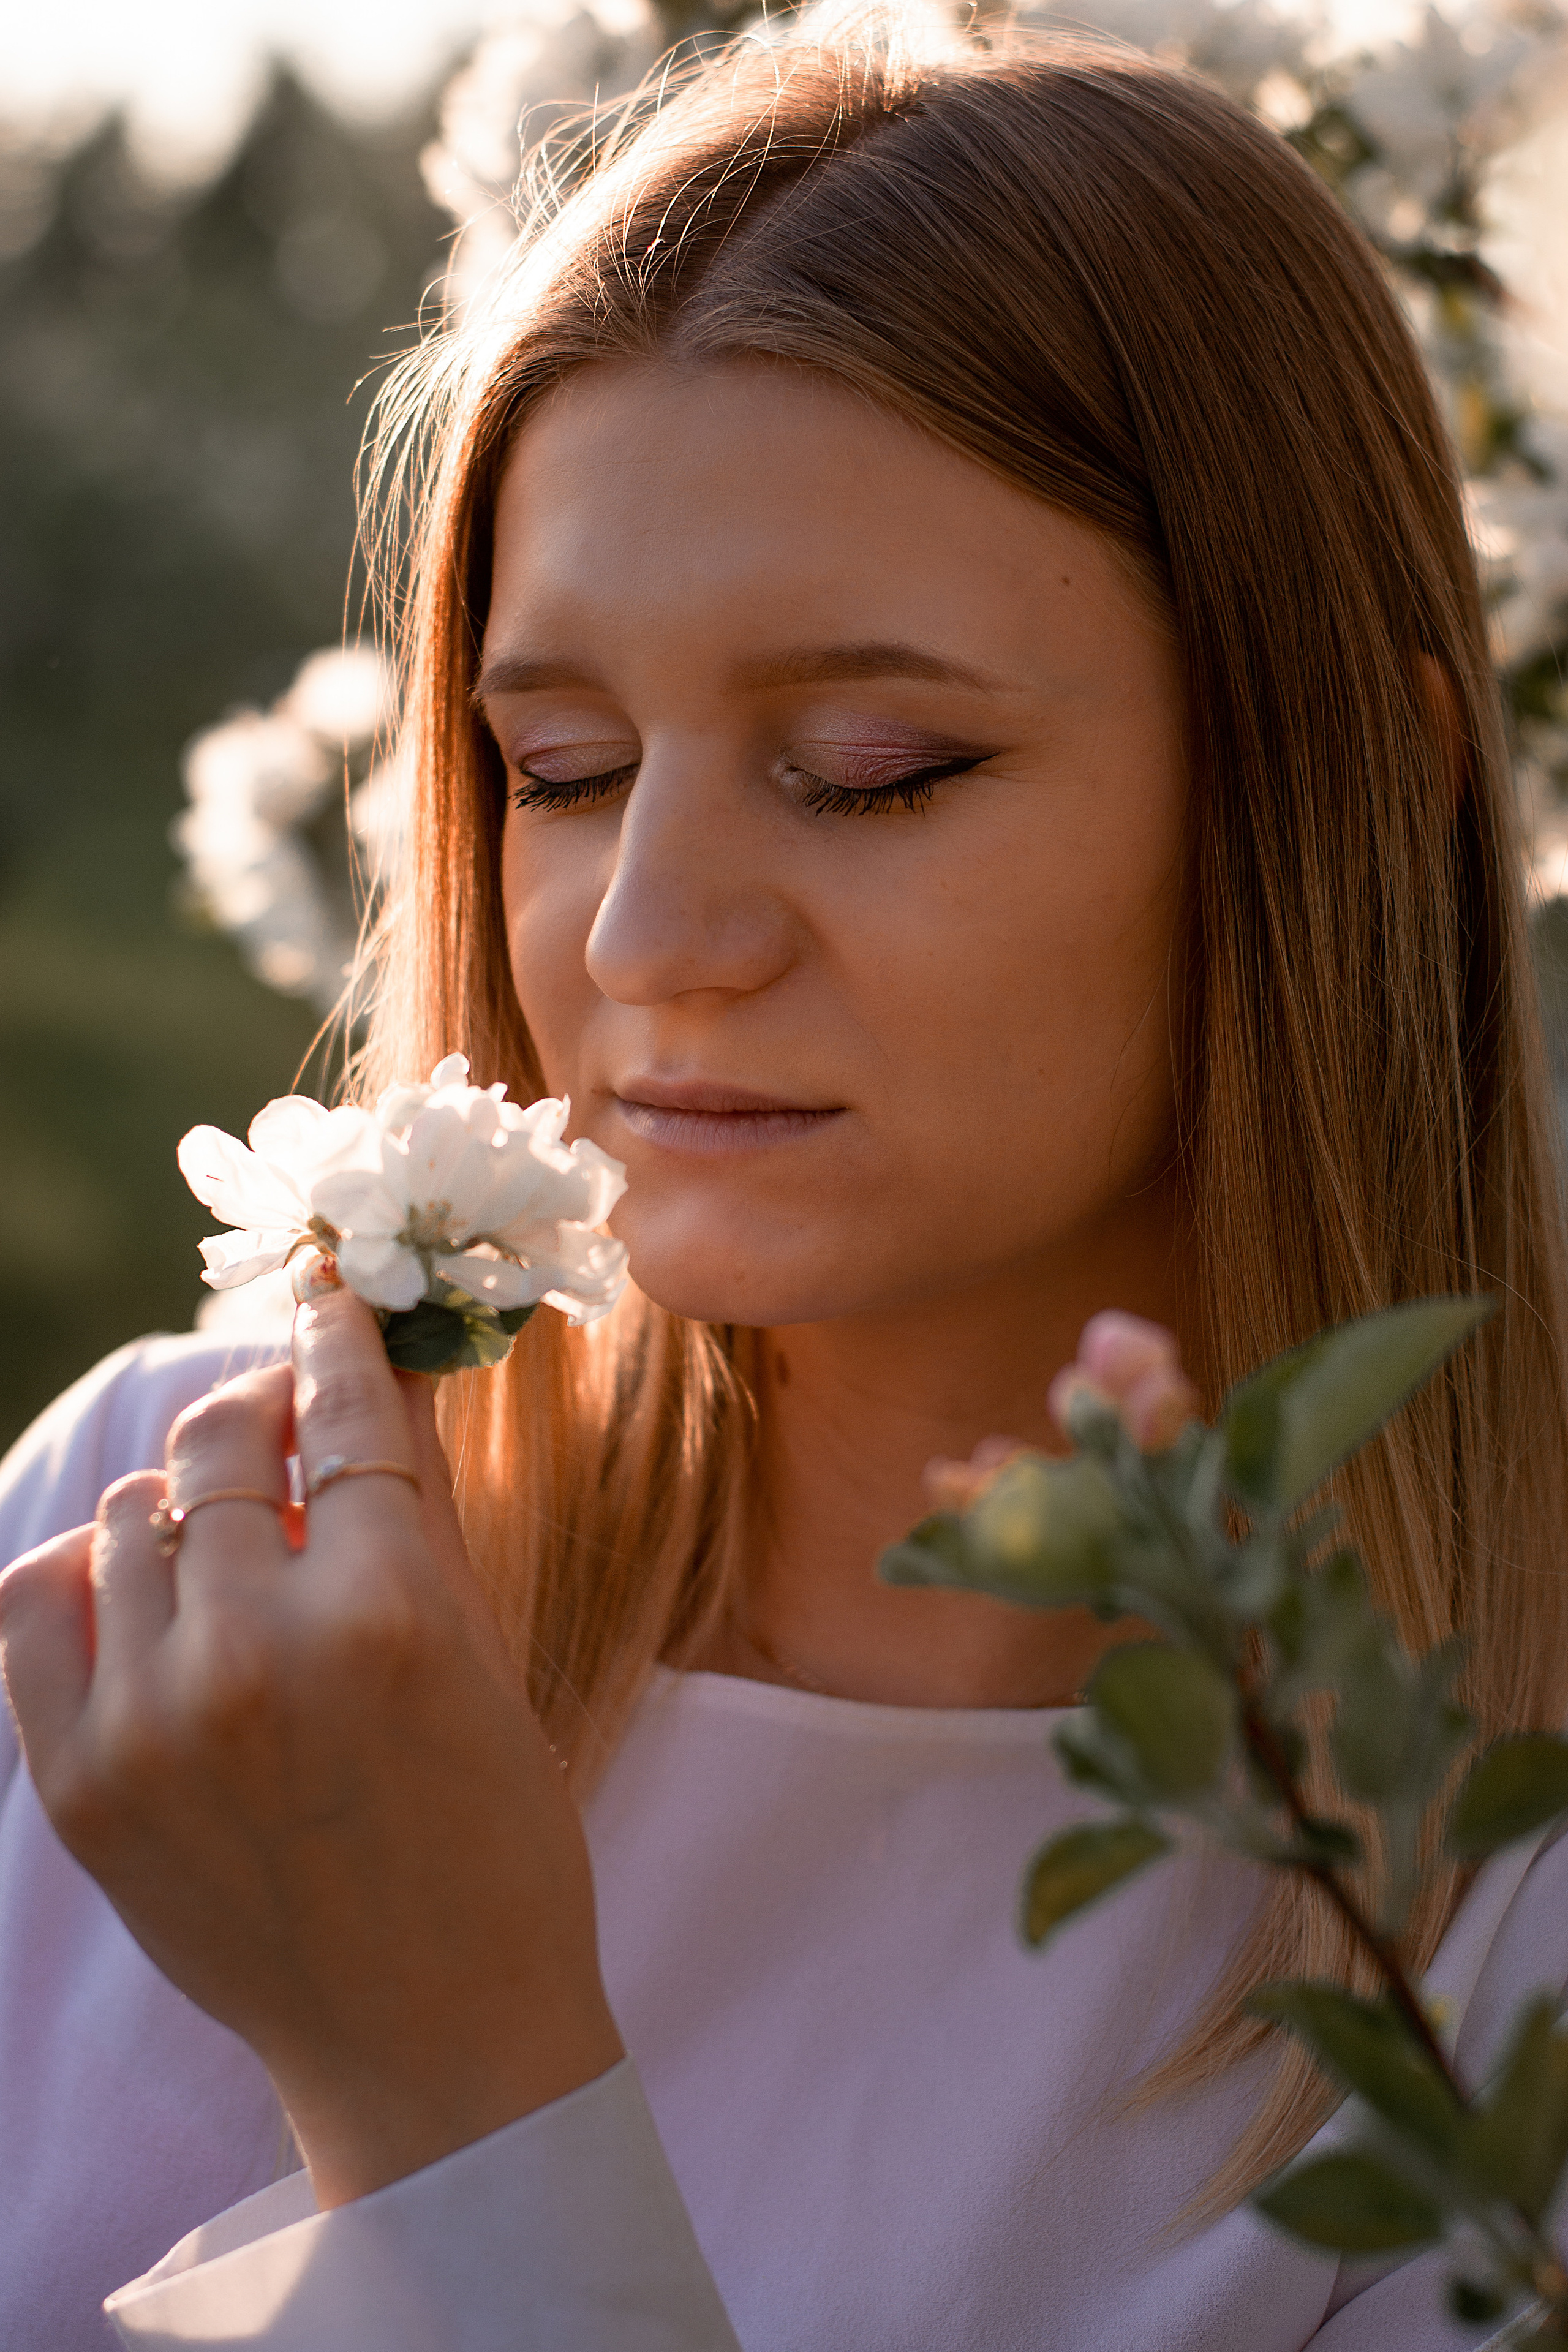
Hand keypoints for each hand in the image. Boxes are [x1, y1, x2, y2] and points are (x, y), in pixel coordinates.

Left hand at [0, 1291, 622, 2206]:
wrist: (428, 2034)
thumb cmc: (495, 1839)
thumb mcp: (484, 1654)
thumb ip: (416, 1501)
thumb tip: (380, 1366)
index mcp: (387, 1616)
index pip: (343, 1413)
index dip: (335, 1334)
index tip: (327, 1290)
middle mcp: (256, 1654)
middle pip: (221, 1444)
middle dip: (259, 1409)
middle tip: (284, 1419)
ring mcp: (152, 1722)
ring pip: (130, 1514)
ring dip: (185, 1504)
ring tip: (230, 1545)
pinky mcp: (79, 1782)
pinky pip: (36, 1600)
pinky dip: (86, 1573)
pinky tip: (141, 1591)